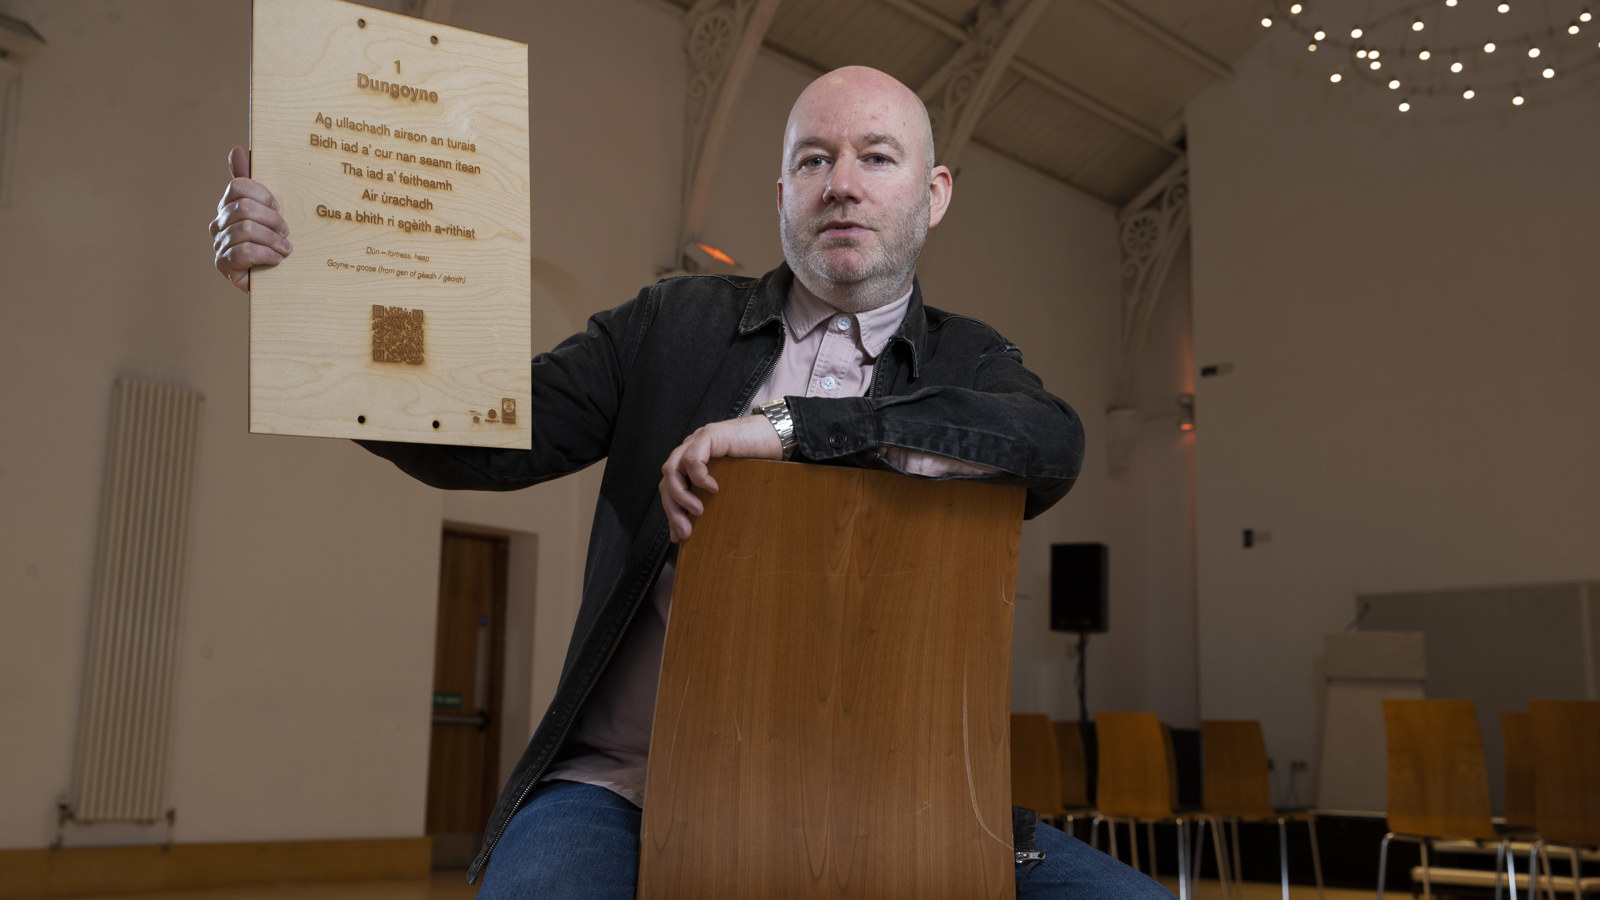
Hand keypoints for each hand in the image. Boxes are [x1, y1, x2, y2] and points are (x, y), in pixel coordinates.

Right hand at [209, 145, 291, 291]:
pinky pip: (244, 252)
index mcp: (228, 204)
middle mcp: (218, 222)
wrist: (278, 280)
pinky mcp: (223, 264)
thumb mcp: (270, 210)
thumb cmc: (274, 241)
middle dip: (272, 220)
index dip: (264, 195)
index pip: (239, 186)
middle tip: (286, 232)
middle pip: (244, 208)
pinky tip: (275, 260)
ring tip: (285, 249)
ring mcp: (218, 244)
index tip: (279, 208)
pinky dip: (265, 254)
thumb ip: (253, 181)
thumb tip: (238, 149)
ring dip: (272, 240)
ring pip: (246, 230)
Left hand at [658, 414, 782, 541]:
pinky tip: (713, 488)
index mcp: (691, 462)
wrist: (776, 436)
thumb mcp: (729, 485)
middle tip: (686, 532)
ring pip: (672, 470)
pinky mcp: (709, 435)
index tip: (678, 537)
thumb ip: (712, 498)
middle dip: (673, 510)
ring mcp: (697, 440)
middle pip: (666, 481)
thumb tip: (700, 528)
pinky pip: (692, 458)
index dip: (672, 512)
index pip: (670, 488)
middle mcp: (689, 449)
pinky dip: (698, 477)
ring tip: (698, 511)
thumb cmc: (757, 460)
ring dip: (681, 495)